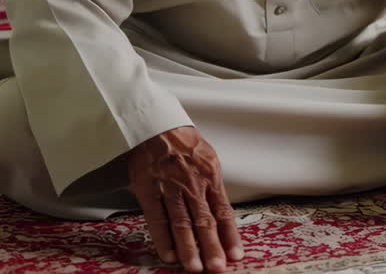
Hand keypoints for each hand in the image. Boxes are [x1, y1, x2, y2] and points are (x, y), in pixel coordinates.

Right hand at [127, 126, 243, 272]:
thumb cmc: (183, 142)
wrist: (156, 124)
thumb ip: (212, 186)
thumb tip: (220, 213)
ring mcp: (170, 188)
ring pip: (182, 223)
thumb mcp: (207, 159)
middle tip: (217, 268)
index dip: (230, 235)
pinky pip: (157, 218)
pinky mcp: (149, 190)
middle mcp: (192, 184)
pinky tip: (169, 254)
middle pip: (204, 221)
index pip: (223, 211)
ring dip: (189, 248)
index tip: (235, 255)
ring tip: (195, 268)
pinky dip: (163, 238)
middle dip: (212, 247)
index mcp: (210, 176)